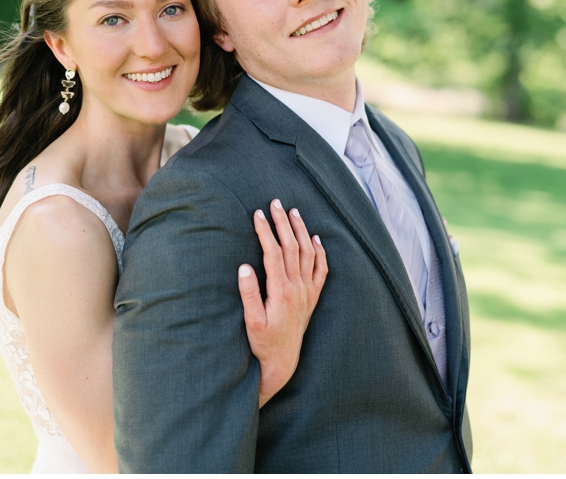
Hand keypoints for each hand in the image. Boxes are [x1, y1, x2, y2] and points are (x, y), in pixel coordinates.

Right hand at [238, 199, 327, 407]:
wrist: (282, 362)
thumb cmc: (262, 343)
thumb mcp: (250, 321)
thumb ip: (248, 294)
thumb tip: (243, 268)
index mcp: (280, 291)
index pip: (273, 253)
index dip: (265, 231)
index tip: (257, 214)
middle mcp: (298, 288)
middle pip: (292, 247)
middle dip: (283, 223)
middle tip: (276, 202)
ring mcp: (308, 292)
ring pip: (308, 254)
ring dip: (301, 231)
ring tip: (294, 212)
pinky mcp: (313, 298)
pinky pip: (321, 270)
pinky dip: (320, 252)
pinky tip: (316, 238)